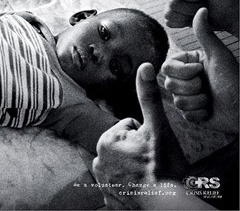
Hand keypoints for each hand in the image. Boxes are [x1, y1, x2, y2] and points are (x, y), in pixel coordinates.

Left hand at [92, 63, 187, 208]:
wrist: (166, 204)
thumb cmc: (163, 166)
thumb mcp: (158, 127)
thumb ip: (148, 97)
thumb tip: (145, 67)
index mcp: (106, 140)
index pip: (129, 128)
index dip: (145, 136)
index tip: (151, 149)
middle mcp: (98, 160)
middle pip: (125, 146)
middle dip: (138, 152)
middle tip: (151, 163)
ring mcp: (102, 181)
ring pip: (124, 165)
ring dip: (135, 168)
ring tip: (147, 177)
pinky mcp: (108, 199)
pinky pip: (121, 185)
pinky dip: (130, 187)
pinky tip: (140, 189)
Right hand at [162, 8, 238, 132]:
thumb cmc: (236, 80)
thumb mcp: (218, 55)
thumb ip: (204, 33)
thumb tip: (202, 9)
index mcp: (189, 65)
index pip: (166, 66)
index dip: (181, 71)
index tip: (200, 70)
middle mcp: (186, 80)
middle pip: (168, 84)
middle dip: (191, 87)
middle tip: (207, 85)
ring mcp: (188, 97)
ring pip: (177, 100)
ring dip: (198, 101)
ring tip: (211, 98)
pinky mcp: (192, 114)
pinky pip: (185, 114)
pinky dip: (200, 113)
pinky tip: (210, 110)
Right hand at [165, 0, 238, 34]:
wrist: (231, 17)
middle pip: (171, 2)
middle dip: (191, 7)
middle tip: (205, 4)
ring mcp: (174, 0)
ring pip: (169, 13)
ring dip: (188, 16)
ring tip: (201, 11)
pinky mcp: (175, 13)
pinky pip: (170, 21)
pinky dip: (183, 23)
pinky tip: (194, 18)